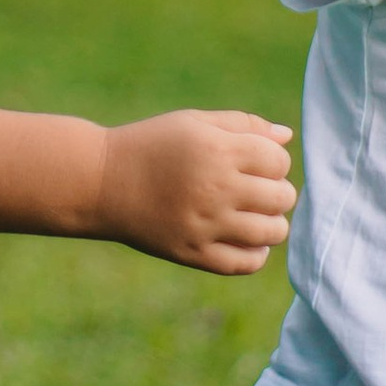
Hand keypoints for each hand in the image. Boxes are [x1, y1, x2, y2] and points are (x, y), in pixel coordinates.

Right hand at [94, 108, 296, 272]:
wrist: (100, 183)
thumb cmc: (151, 145)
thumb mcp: (193, 123)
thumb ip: (242, 125)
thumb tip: (285, 137)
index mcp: (217, 150)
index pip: (278, 160)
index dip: (274, 160)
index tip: (257, 162)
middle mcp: (215, 188)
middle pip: (282, 197)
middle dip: (278, 191)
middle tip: (257, 190)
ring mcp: (205, 224)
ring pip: (272, 232)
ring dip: (272, 223)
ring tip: (255, 215)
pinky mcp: (193, 253)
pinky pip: (246, 263)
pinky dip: (257, 254)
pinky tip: (246, 239)